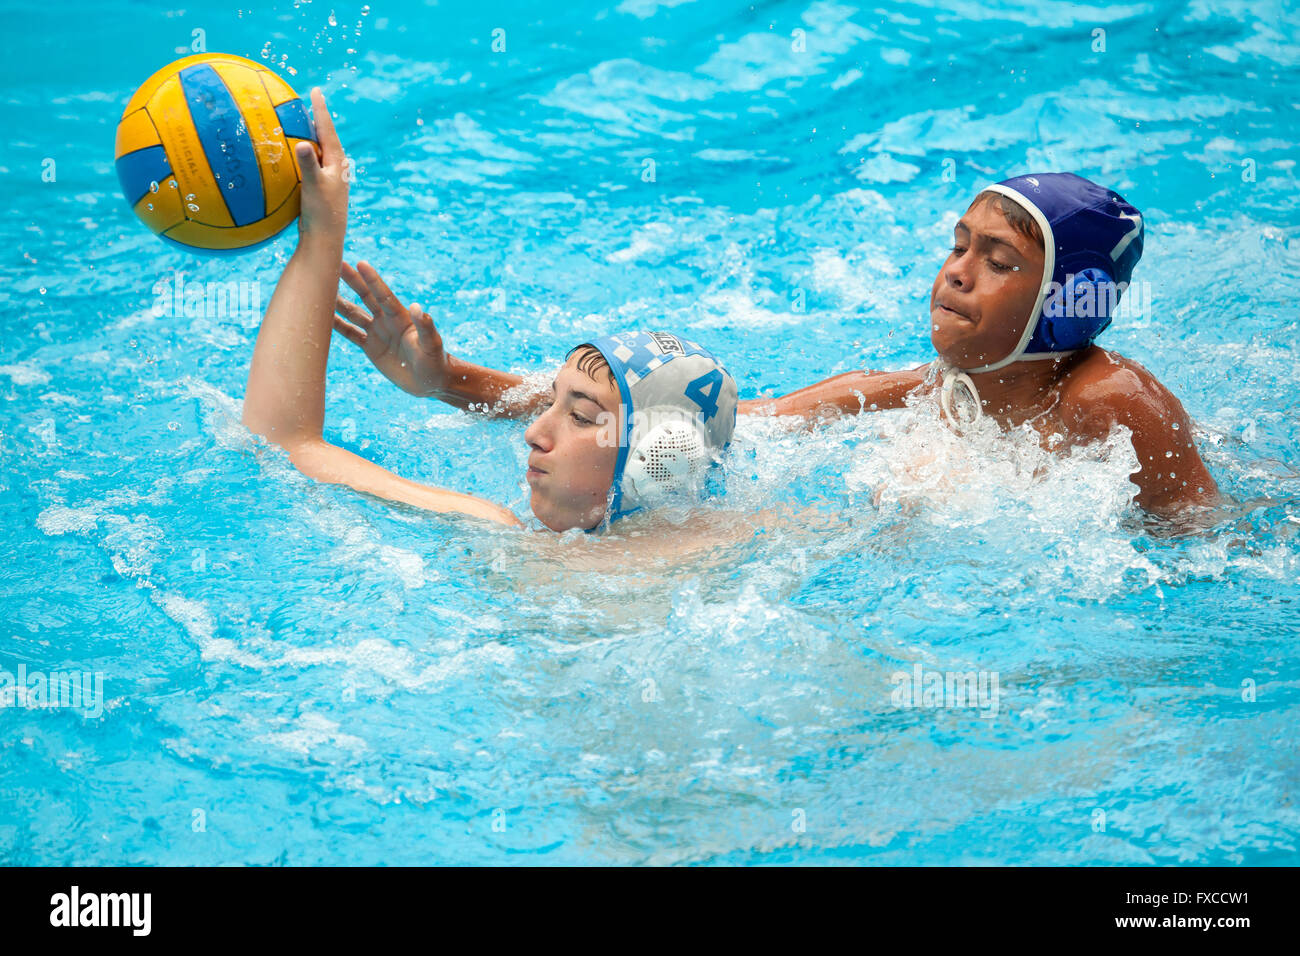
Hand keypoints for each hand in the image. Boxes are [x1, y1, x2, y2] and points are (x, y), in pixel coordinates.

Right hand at [295, 88, 348, 242]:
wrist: (325, 240)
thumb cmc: (321, 213)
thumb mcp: (313, 186)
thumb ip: (308, 164)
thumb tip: (303, 144)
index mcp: (338, 163)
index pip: (327, 129)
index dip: (320, 109)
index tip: (316, 90)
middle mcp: (336, 168)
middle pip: (326, 136)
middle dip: (317, 119)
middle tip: (311, 99)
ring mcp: (329, 178)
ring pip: (319, 150)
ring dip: (311, 135)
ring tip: (302, 120)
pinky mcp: (321, 188)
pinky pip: (311, 163)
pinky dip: (303, 153)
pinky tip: (291, 154)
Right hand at [333, 261, 453, 396]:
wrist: (431, 382)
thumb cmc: (435, 361)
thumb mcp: (432, 345)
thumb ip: (425, 327)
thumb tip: (418, 307)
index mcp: (401, 317)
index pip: (383, 295)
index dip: (372, 279)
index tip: (360, 263)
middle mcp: (387, 321)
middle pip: (365, 297)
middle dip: (352, 281)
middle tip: (335, 263)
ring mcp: (377, 333)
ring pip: (354, 314)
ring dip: (339, 302)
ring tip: (320, 289)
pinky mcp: (371, 347)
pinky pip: (351, 333)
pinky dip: (337, 326)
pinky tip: (323, 317)